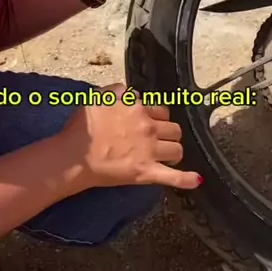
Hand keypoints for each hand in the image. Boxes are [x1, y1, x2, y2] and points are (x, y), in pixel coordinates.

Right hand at [58, 83, 200, 189]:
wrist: (75, 154)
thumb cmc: (82, 126)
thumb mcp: (98, 96)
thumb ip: (117, 91)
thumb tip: (130, 93)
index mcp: (137, 108)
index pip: (159, 110)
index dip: (155, 117)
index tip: (148, 124)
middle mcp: (148, 126)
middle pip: (173, 128)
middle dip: (168, 133)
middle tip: (157, 140)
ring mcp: (150, 150)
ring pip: (177, 149)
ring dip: (173, 151)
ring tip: (165, 156)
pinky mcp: (147, 172)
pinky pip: (173, 177)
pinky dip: (186, 179)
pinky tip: (196, 180)